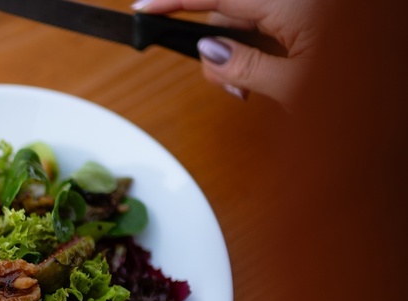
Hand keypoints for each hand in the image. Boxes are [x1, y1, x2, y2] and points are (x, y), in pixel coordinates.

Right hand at [133, 0, 318, 107]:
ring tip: (252, 91)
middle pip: (230, 13)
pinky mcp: (310, 21)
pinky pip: (267, 28)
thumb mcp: (296, 84)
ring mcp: (303, 10)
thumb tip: (208, 51)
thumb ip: (247, 66)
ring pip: (246, 24)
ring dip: (237, 56)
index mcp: (294, 4)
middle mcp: (296, 1)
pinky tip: (266, 79)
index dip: (176, 2)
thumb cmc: (358, 84)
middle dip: (217, 48)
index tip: (142, 8)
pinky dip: (255, 52)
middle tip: (232, 89)